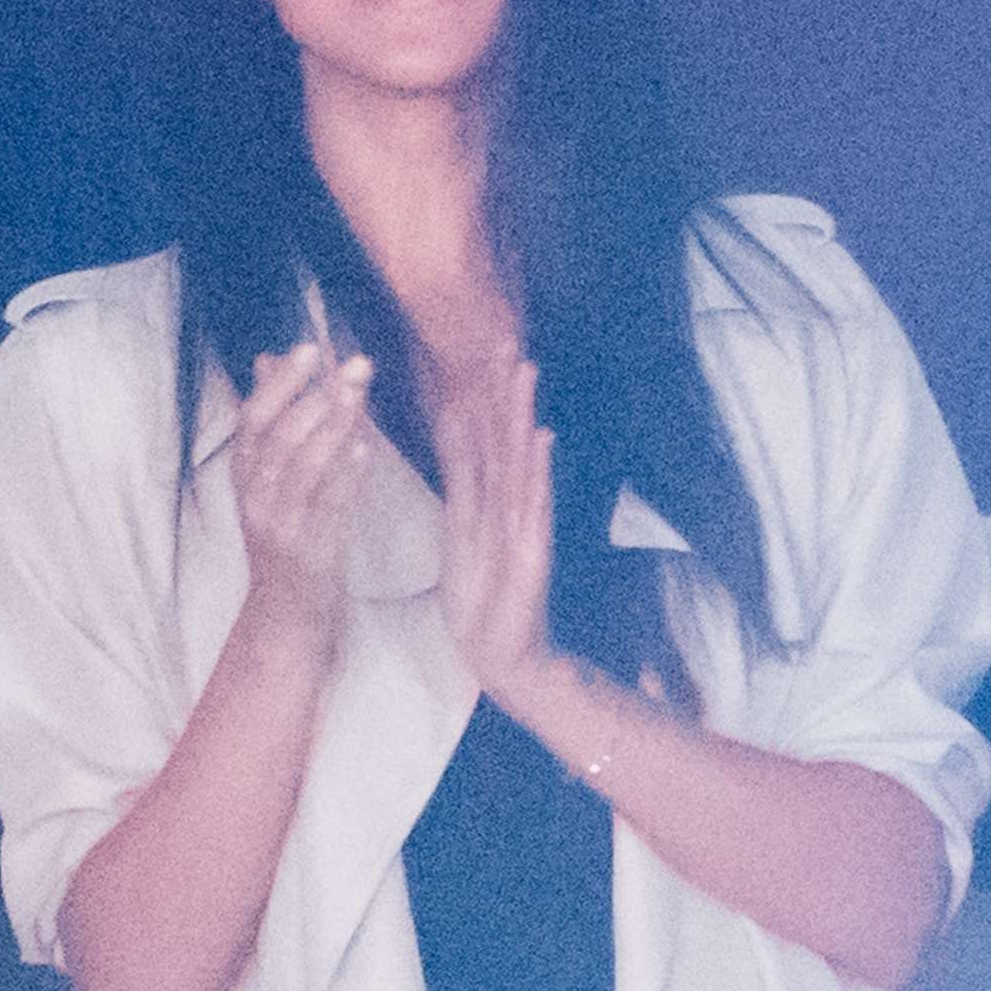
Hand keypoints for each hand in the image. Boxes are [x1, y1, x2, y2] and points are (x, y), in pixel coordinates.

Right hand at [230, 342, 374, 653]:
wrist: (286, 614)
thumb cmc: (285, 534)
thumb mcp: (269, 477)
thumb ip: (273, 419)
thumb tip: (269, 359)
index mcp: (244, 475)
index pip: (252, 420)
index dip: (280, 383)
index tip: (308, 348)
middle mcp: (256, 498)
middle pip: (278, 438)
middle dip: (315, 396)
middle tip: (353, 365)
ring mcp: (280, 526)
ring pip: (303, 468)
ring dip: (335, 427)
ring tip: (360, 396)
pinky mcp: (309, 552)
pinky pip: (328, 507)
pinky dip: (345, 476)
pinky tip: (363, 449)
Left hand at [431, 352, 556, 709]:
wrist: (500, 651)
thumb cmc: (481, 593)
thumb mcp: (459, 527)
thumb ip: (461, 478)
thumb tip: (451, 430)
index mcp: (486, 498)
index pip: (481, 435)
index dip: (479, 392)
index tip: (477, 346)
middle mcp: (508, 503)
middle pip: (504, 437)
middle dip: (504, 390)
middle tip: (505, 339)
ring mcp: (523, 525)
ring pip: (519, 461)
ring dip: (520, 417)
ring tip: (524, 373)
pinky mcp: (531, 553)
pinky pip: (531, 506)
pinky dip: (535, 472)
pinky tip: (539, 440)